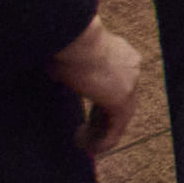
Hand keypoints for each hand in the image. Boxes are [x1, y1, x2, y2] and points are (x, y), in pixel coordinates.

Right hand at [47, 17, 142, 155]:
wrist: (74, 37)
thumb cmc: (65, 38)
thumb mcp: (67, 49)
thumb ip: (67, 63)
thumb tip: (52, 70)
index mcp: (121, 51)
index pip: (116, 79)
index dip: (102, 97)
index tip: (89, 110)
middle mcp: (131, 67)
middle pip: (120, 99)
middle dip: (101, 117)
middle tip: (84, 131)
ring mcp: (129, 84)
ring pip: (119, 116)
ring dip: (99, 132)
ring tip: (81, 142)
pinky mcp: (121, 100)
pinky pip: (115, 128)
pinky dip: (101, 139)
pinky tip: (85, 145)